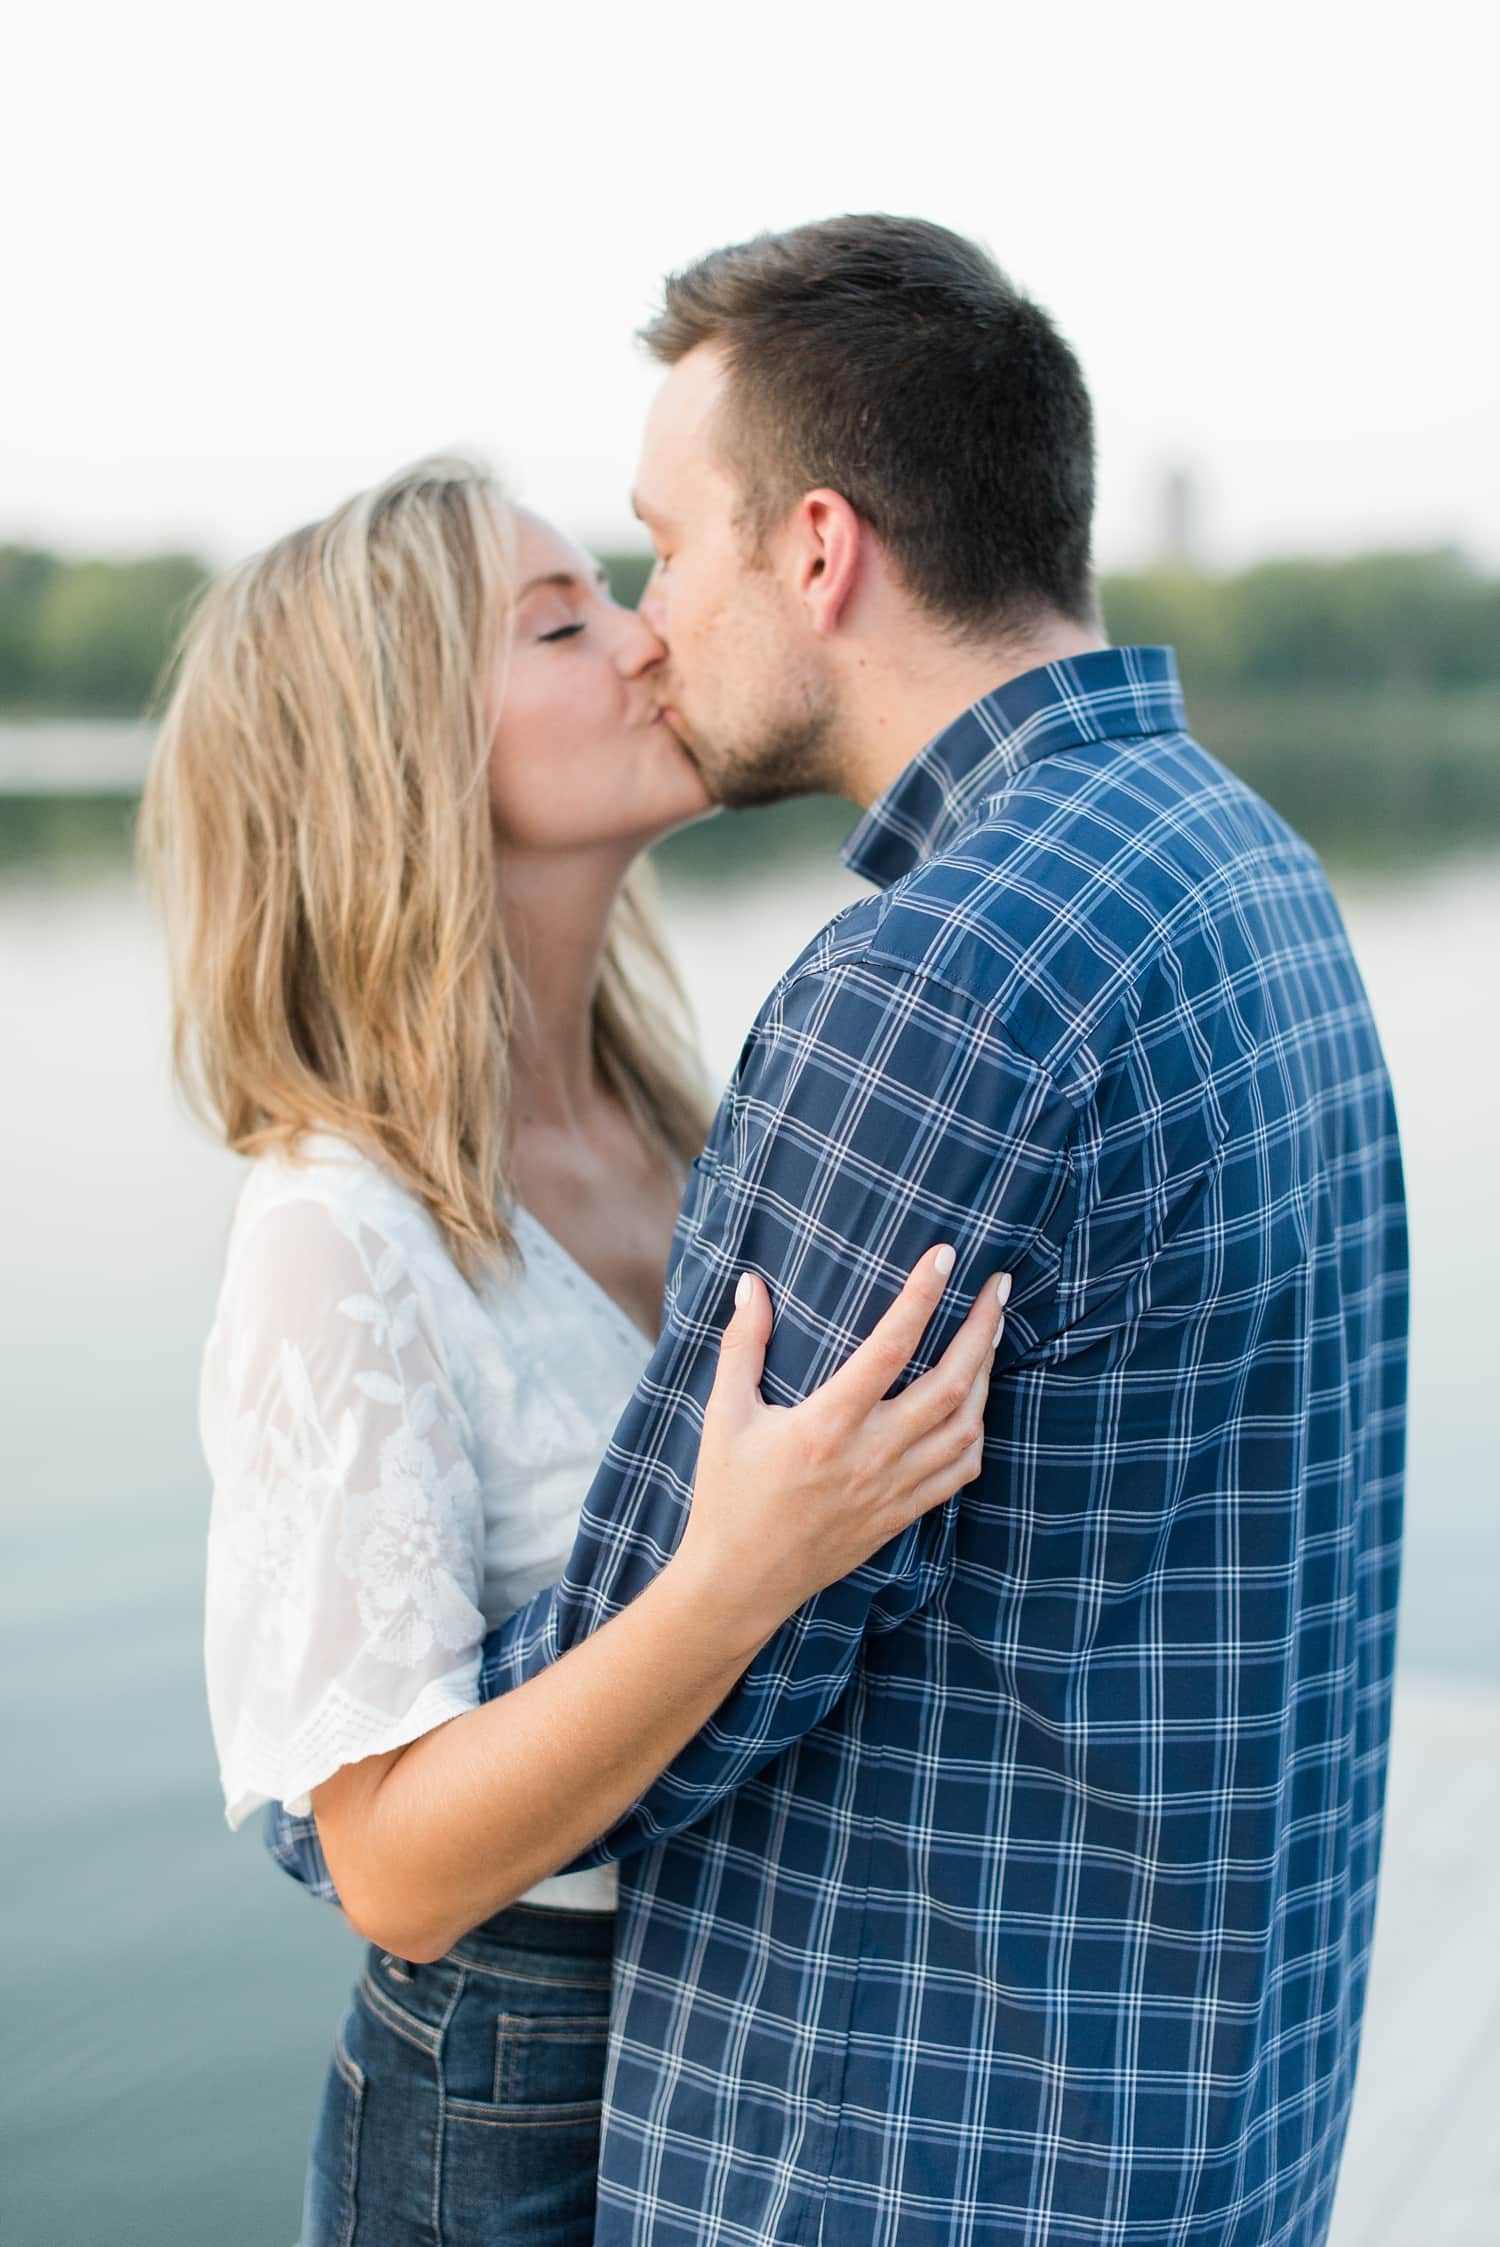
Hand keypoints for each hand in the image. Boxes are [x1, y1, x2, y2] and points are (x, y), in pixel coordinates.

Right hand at [675, 1247, 1010, 1643]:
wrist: (740, 1582)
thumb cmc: (728, 1495)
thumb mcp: (725, 1414)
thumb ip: (743, 1345)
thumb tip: (750, 1284)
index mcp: (827, 1425)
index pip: (890, 1347)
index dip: (922, 1297)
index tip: (944, 1256)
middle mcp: (870, 1456)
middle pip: (950, 1385)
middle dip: (981, 1329)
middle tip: (998, 1287)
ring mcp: (892, 1490)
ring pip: (965, 1427)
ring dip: (985, 1376)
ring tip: (991, 1335)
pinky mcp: (900, 1516)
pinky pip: (958, 1472)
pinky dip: (975, 1433)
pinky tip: (974, 1407)